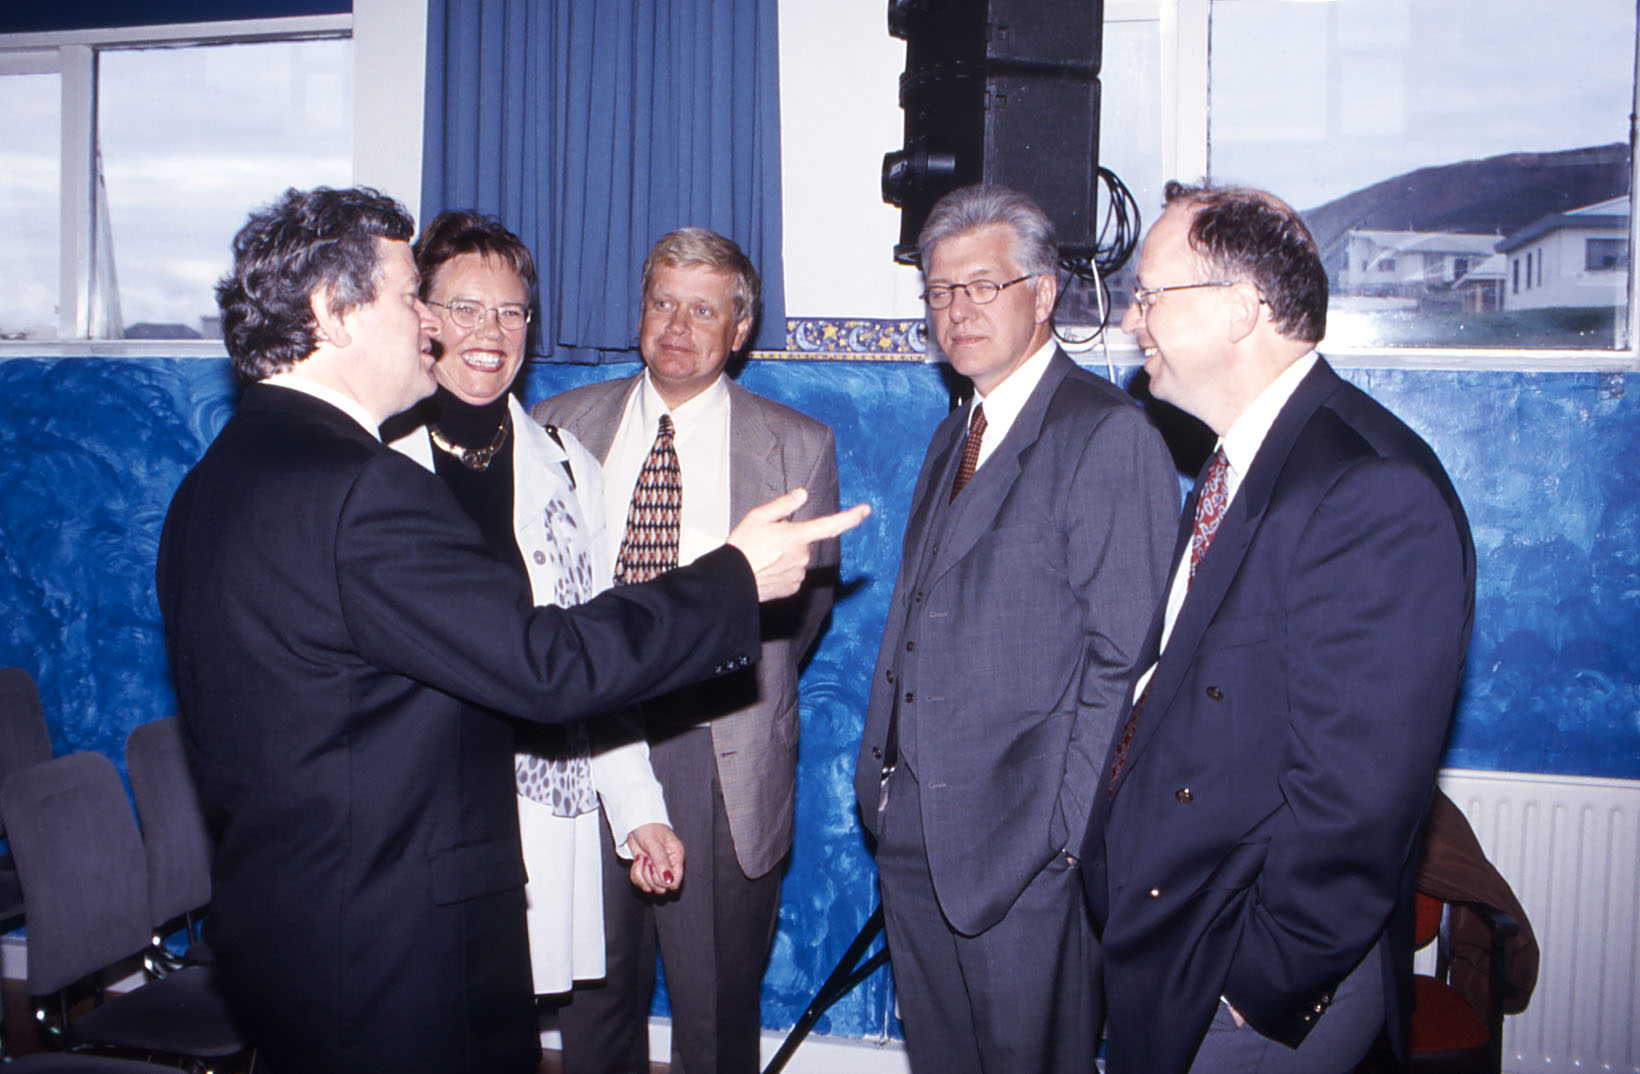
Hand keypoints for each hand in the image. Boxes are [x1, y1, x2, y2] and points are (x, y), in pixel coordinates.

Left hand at [626, 822, 683, 894]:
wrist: (635, 822)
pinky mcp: (646, 870)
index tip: (653, 868)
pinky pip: (641, 882)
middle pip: (662, 888)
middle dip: (649, 877)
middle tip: (647, 860)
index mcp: (676, 857)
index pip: (675, 882)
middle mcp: (668, 865)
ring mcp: (657, 869)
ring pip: (650, 887)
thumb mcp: (654, 843)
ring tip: (641, 859)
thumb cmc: (648, 826)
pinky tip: (637, 862)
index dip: (662, 881)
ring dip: (641, 876)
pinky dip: (636, 875)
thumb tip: (668, 880)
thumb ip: (661, 862)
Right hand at [726, 488, 869, 601]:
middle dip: (790, 540)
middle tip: (766, 541)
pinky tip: (766, 570)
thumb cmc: (743, 548)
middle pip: (804, 542)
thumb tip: (802, 495)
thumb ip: (783, 505)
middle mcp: (803, 556)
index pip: (830, 525)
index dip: (850, 517)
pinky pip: (792, 574)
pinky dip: (781, 570)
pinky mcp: (792, 587)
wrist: (732, 582)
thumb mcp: (758, 517)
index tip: (865, 510)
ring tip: (762, 557)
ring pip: (798, 559)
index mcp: (797, 536)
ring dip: (784, 556)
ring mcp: (799, 574)